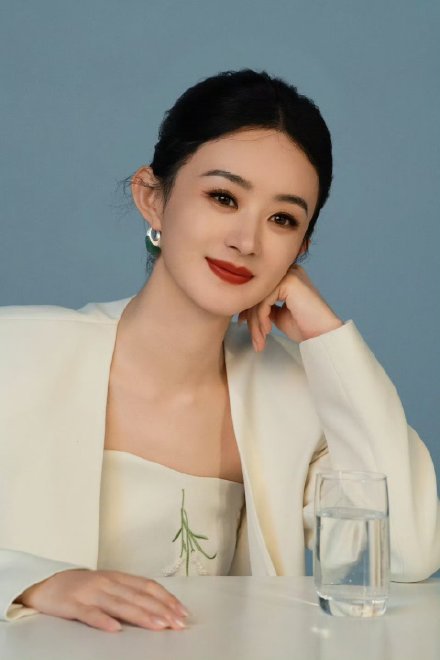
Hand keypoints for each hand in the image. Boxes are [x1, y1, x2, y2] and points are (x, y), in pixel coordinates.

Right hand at [16, 568, 188, 631]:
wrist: (48, 585)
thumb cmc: (83, 588)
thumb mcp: (109, 586)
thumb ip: (129, 593)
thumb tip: (158, 607)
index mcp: (117, 577)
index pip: (147, 586)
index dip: (166, 598)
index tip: (182, 611)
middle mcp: (107, 583)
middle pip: (138, 596)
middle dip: (161, 610)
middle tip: (177, 623)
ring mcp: (90, 593)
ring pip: (120, 604)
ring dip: (141, 615)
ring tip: (158, 626)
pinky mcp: (73, 604)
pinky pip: (90, 614)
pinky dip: (103, 621)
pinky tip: (115, 629)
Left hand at [238, 265, 342, 349]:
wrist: (323, 335)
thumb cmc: (305, 327)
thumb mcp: (279, 314)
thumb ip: (265, 307)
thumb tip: (244, 310)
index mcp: (286, 277)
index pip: (259, 289)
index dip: (248, 307)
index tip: (243, 323)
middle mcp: (288, 272)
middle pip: (257, 292)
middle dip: (252, 318)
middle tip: (254, 338)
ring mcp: (289, 274)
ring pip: (259, 298)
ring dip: (256, 323)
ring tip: (259, 340)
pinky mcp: (289, 282)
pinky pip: (264, 300)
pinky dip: (262, 318)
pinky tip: (268, 330)